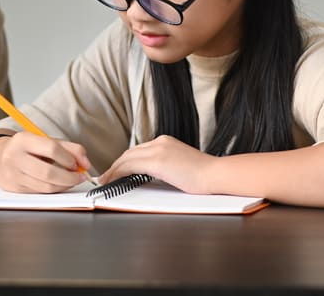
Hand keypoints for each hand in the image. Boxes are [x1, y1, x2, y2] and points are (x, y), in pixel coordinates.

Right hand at [0, 132, 91, 192]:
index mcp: (22, 140)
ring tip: (71, 180)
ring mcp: (13, 175)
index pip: (51, 149)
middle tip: (80, 176)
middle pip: (48, 172)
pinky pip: (40, 192)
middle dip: (69, 177)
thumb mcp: (45, 141)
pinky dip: (54, 190)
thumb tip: (86, 163)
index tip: (79, 164)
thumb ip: (69, 148)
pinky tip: (59, 184)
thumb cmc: (27, 149)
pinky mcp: (14, 189)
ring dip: (64, 185)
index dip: (69, 158)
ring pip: (46, 186)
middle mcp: (14, 157)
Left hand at [98, 135, 217, 193]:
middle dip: (116, 165)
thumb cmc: (204, 176)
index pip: (139, 151)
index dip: (125, 161)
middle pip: (130, 153)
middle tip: (106, 177)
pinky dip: (118, 173)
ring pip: (127, 158)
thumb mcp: (181, 166)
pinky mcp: (158, 161)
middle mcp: (160, 142)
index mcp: (166, 142)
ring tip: (105, 181)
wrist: (217, 175)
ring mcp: (158, 149)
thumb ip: (166, 166)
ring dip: (114, 170)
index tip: (116, 171)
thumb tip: (152, 176)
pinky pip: (130, 166)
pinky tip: (112, 181)